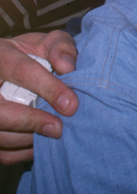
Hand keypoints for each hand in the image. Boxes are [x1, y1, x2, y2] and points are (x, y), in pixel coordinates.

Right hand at [0, 31, 78, 164]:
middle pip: (0, 110)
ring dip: (27, 138)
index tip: (71, 105)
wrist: (9, 66)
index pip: (22, 71)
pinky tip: (40, 142)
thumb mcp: (48, 42)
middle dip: (31, 121)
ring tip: (53, 134)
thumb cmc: (34, 54)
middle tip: (59, 128)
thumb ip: (61, 47)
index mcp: (1, 54)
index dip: (48, 88)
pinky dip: (20, 151)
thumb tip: (67, 67)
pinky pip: (0, 150)